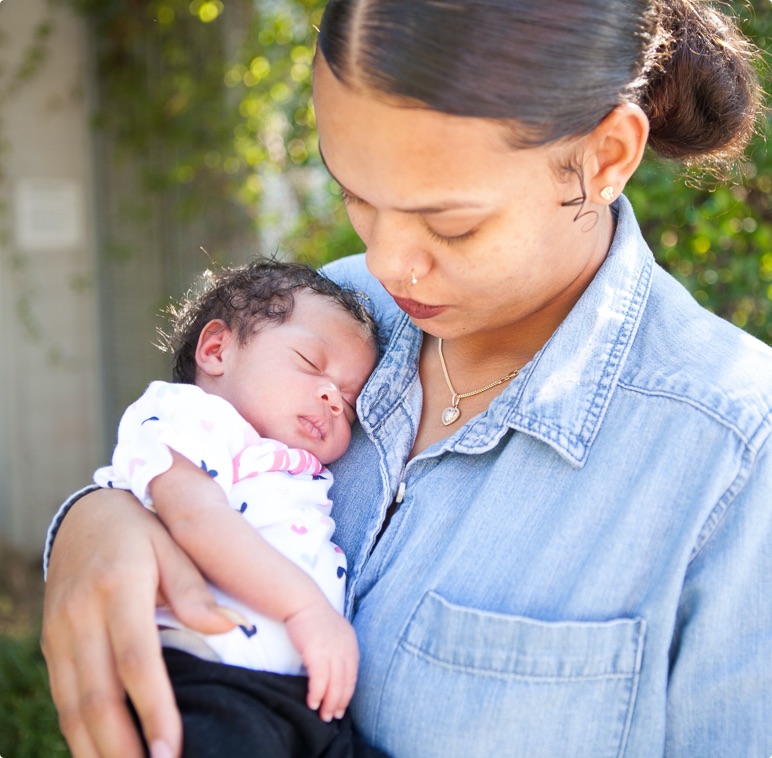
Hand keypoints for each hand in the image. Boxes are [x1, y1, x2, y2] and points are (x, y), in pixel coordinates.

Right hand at [41, 489, 235, 757]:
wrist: (84, 515)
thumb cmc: (141, 529)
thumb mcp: (172, 544)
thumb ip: (194, 590)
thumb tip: (230, 628)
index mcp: (118, 587)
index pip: (136, 661)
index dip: (154, 709)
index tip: (172, 749)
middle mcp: (80, 615)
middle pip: (97, 696)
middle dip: (121, 747)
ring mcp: (58, 632)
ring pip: (72, 706)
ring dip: (95, 749)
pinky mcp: (50, 643)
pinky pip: (61, 697)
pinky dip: (78, 731)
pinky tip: (100, 750)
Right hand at [284, 600, 358, 722]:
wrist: (302, 602)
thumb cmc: (314, 618)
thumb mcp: (334, 633)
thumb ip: (337, 650)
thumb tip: (334, 673)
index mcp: (351, 644)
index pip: (353, 676)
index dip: (347, 694)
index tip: (341, 708)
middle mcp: (345, 649)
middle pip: (345, 683)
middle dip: (339, 703)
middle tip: (332, 717)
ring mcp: (332, 651)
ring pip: (334, 685)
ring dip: (329, 703)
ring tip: (323, 715)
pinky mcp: (316, 653)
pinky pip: (319, 680)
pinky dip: (317, 694)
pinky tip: (312, 702)